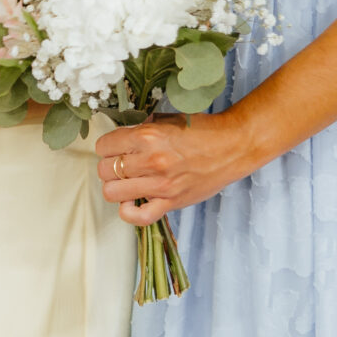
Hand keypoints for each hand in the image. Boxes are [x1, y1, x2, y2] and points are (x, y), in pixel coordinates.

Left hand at [96, 112, 261, 224]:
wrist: (233, 147)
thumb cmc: (202, 130)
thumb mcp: (167, 119)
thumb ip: (142, 127)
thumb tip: (121, 138)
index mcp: (147, 136)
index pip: (103, 146)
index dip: (106, 146)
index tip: (115, 148)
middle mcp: (150, 161)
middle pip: (103, 170)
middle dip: (108, 166)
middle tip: (122, 164)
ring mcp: (160, 185)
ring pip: (112, 192)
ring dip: (116, 187)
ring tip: (127, 182)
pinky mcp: (171, 202)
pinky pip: (138, 216)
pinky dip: (129, 212)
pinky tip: (132, 201)